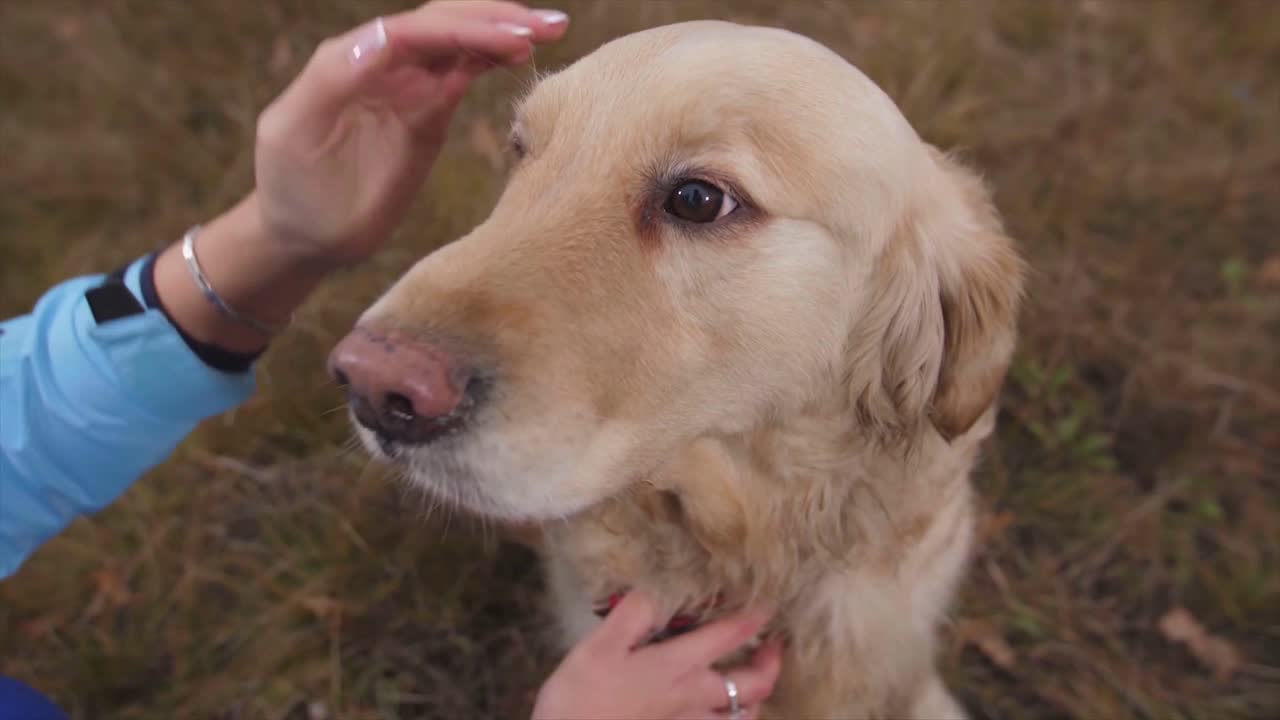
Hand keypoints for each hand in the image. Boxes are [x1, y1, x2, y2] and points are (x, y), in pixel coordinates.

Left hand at [154, 2, 566, 351]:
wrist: (303, 234)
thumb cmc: (292, 190)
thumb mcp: (294, 135)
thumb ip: (331, 81)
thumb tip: (378, 37)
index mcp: (347, 61)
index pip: (412, 32)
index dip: (463, 31)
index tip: (511, 41)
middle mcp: (379, 64)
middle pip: (442, 25)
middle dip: (494, 19)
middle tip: (547, 26)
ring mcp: (405, 86)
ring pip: (457, 43)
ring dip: (501, 32)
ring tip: (550, 31)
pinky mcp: (425, 113)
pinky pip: (460, 74)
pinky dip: (489, 59)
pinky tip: (521, 55)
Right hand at [532, 592, 783, 719]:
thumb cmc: (581, 699)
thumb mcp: (600, 646)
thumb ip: (634, 614)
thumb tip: (658, 587)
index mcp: (676, 666)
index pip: (730, 635)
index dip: (755, 616)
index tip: (770, 602)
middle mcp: (692, 698)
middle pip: (752, 685)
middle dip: (771, 664)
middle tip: (774, 646)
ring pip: (741, 717)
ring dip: (754, 699)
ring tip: (752, 683)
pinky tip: (718, 714)